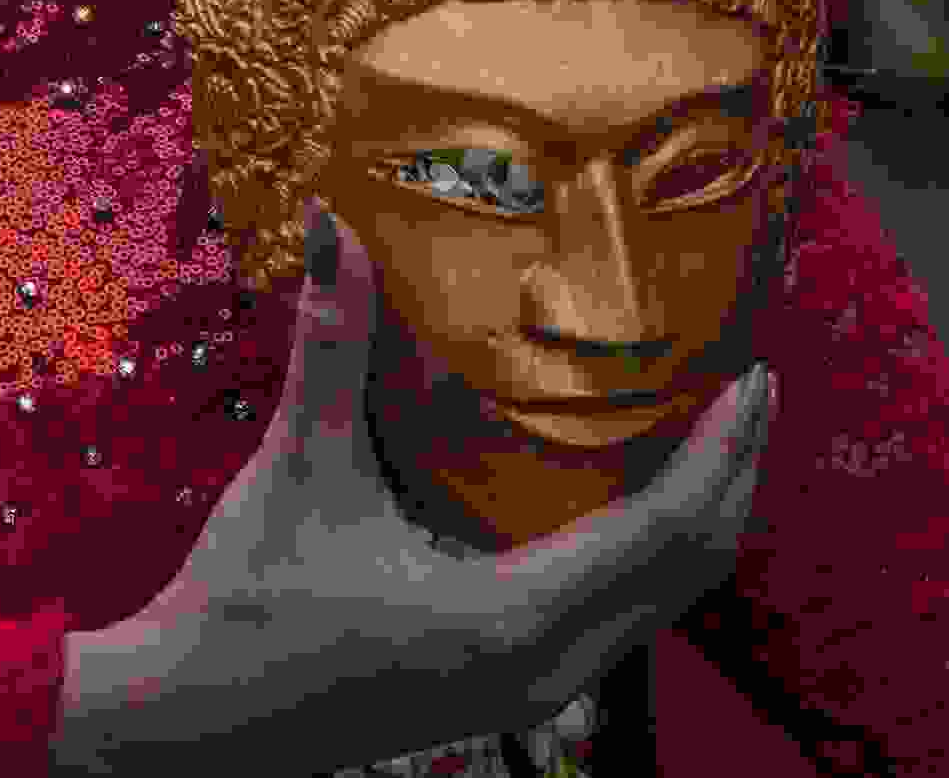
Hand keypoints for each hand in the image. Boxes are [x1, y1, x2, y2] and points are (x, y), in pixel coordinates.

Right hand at [52, 206, 772, 777]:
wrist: (194, 724)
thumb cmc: (248, 605)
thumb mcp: (298, 469)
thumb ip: (329, 347)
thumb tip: (331, 225)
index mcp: (515, 615)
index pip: (665, 529)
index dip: (722, 450)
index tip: (754, 374)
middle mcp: (548, 665)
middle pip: (687, 571)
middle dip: (731, 477)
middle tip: (748, 384)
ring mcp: (534, 688)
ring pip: (660, 602)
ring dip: (695, 517)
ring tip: (705, 426)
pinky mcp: (510, 687)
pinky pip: (621, 616)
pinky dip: (647, 551)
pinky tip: (627, 493)